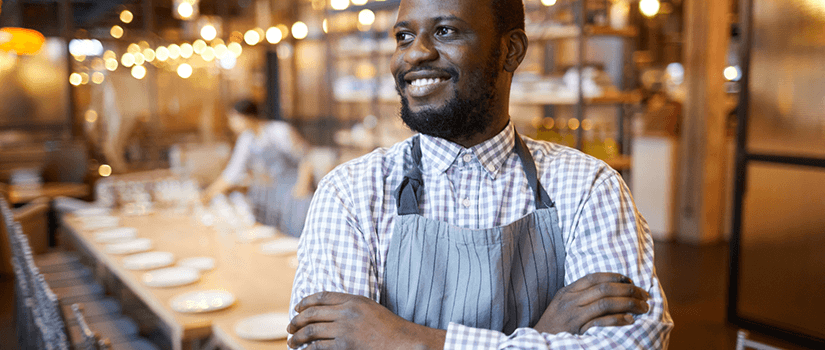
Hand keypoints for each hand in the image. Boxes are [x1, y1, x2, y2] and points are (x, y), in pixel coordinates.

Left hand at [287, 292, 445, 349]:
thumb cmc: (388, 328)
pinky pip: (318, 347)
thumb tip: (326, 311)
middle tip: (290, 328)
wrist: (401, 342)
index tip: (297, 308)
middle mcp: (347, 312)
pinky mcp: (344, 346)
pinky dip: (307, 349)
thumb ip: (349, 306)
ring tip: (292, 342)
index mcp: (353, 300)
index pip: (322, 297)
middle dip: (296, 320)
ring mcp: (345, 329)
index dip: (305, 302)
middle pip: (312, 313)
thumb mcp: (369, 308)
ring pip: (311, 331)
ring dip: (297, 337)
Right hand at [534, 272, 649, 334]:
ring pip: (605, 303)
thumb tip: (604, 288)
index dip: (615, 277)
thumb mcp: (561, 304)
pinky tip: (629, 320)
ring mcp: (574, 315)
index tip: (630, 280)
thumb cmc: (553, 324)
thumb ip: (578, 294)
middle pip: (604, 289)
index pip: (594, 278)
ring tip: (642, 307)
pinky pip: (601, 322)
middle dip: (628, 290)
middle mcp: (570, 301)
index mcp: (567, 292)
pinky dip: (617, 319)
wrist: (538, 341)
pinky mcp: (578, 330)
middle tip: (644, 295)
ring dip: (628, 304)